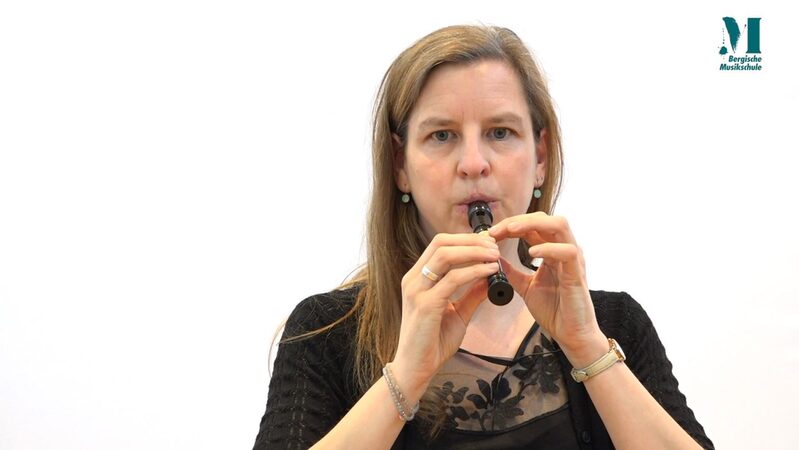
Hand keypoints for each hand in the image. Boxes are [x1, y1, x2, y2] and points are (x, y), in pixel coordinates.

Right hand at [392, 233, 498, 393]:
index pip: (440, 245)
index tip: (488, 243)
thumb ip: (471, 295)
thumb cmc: (432, 342)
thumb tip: (491, 278)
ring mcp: (417, 291)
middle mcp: (413, 280)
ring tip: (495, 255)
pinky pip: (452, 279)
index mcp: (418, 278)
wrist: (416, 369)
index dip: (465, 239)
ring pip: (445, 255)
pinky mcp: (425, 305)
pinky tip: (490, 272)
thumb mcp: (457, 313)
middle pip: (441, 243)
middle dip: (471, 240)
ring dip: (474, 252)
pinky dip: (474, 271)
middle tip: (495, 245)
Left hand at [489, 212, 607, 364]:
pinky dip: (549, 248)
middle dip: (518, 220)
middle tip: (496, 230)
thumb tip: (494, 259)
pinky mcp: (577, 274)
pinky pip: (568, 252)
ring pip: (559, 225)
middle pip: (544, 218)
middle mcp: (563, 250)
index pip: (532, 226)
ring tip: (511, 231)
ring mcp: (573, 260)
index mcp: (551, 251)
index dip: (509, 225)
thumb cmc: (554, 310)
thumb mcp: (525, 287)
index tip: (489, 233)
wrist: (570, 334)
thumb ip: (512, 272)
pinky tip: (531, 252)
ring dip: (533, 224)